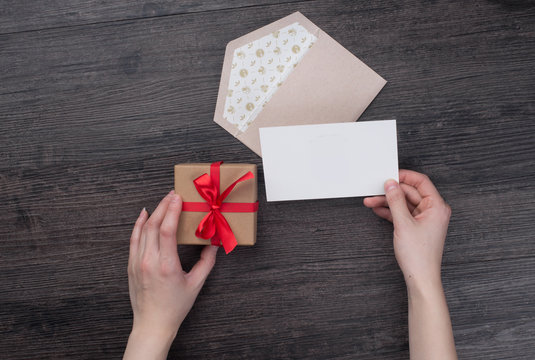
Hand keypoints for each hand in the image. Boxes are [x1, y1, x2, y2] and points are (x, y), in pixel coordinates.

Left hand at [124, 191, 217, 359]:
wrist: (152, 323)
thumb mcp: (196, 284)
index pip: (167, 230)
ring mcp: (137, 263)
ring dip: (152, 213)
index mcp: (167, 265)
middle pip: (154, 225)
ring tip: (162, 201)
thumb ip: (207, 262)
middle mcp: (149, 262)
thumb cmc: (175, 306)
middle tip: (172, 195)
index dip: (172, 211)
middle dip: (163, 206)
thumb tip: (215, 244)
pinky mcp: (131, 266)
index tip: (177, 198)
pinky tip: (144, 215)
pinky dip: (138, 225)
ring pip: (142, 230)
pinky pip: (134, 239)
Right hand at [364, 170, 456, 358]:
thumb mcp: (403, 223)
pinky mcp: (417, 227)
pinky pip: (403, 213)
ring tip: (371, 201)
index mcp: (437, 207)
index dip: (404, 177)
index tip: (390, 175)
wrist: (420, 278)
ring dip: (388, 202)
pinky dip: (391, 211)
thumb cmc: (419, 256)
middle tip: (375, 191)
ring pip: (404, 203)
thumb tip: (391, 185)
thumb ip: (396, 201)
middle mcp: (433, 211)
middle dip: (391, 192)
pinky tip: (378, 209)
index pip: (421, 182)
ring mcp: (425, 220)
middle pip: (410, 193)